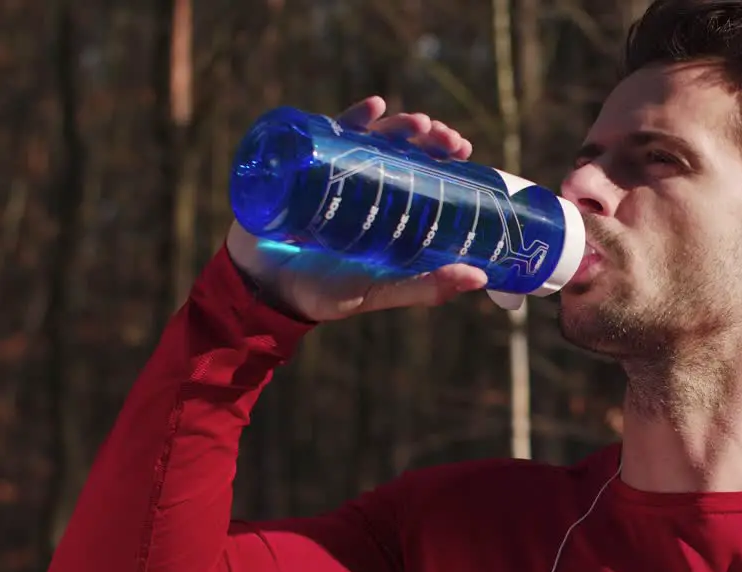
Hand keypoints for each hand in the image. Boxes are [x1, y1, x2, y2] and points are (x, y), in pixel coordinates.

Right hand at [226, 96, 488, 321]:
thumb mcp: (381, 291)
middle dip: (429, 137)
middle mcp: (368, 187)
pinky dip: (352, 118)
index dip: (445, 157)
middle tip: (446, 139)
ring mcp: (336, 175)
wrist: (263, 291)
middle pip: (404, 151)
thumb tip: (479, 277)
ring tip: (418, 124)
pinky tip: (373, 107)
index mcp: (391, 212)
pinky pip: (329, 135)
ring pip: (373, 139)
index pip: (425, 173)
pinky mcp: (306, 168)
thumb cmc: (325, 293)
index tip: (462, 148)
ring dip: (398, 125)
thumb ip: (426, 288)